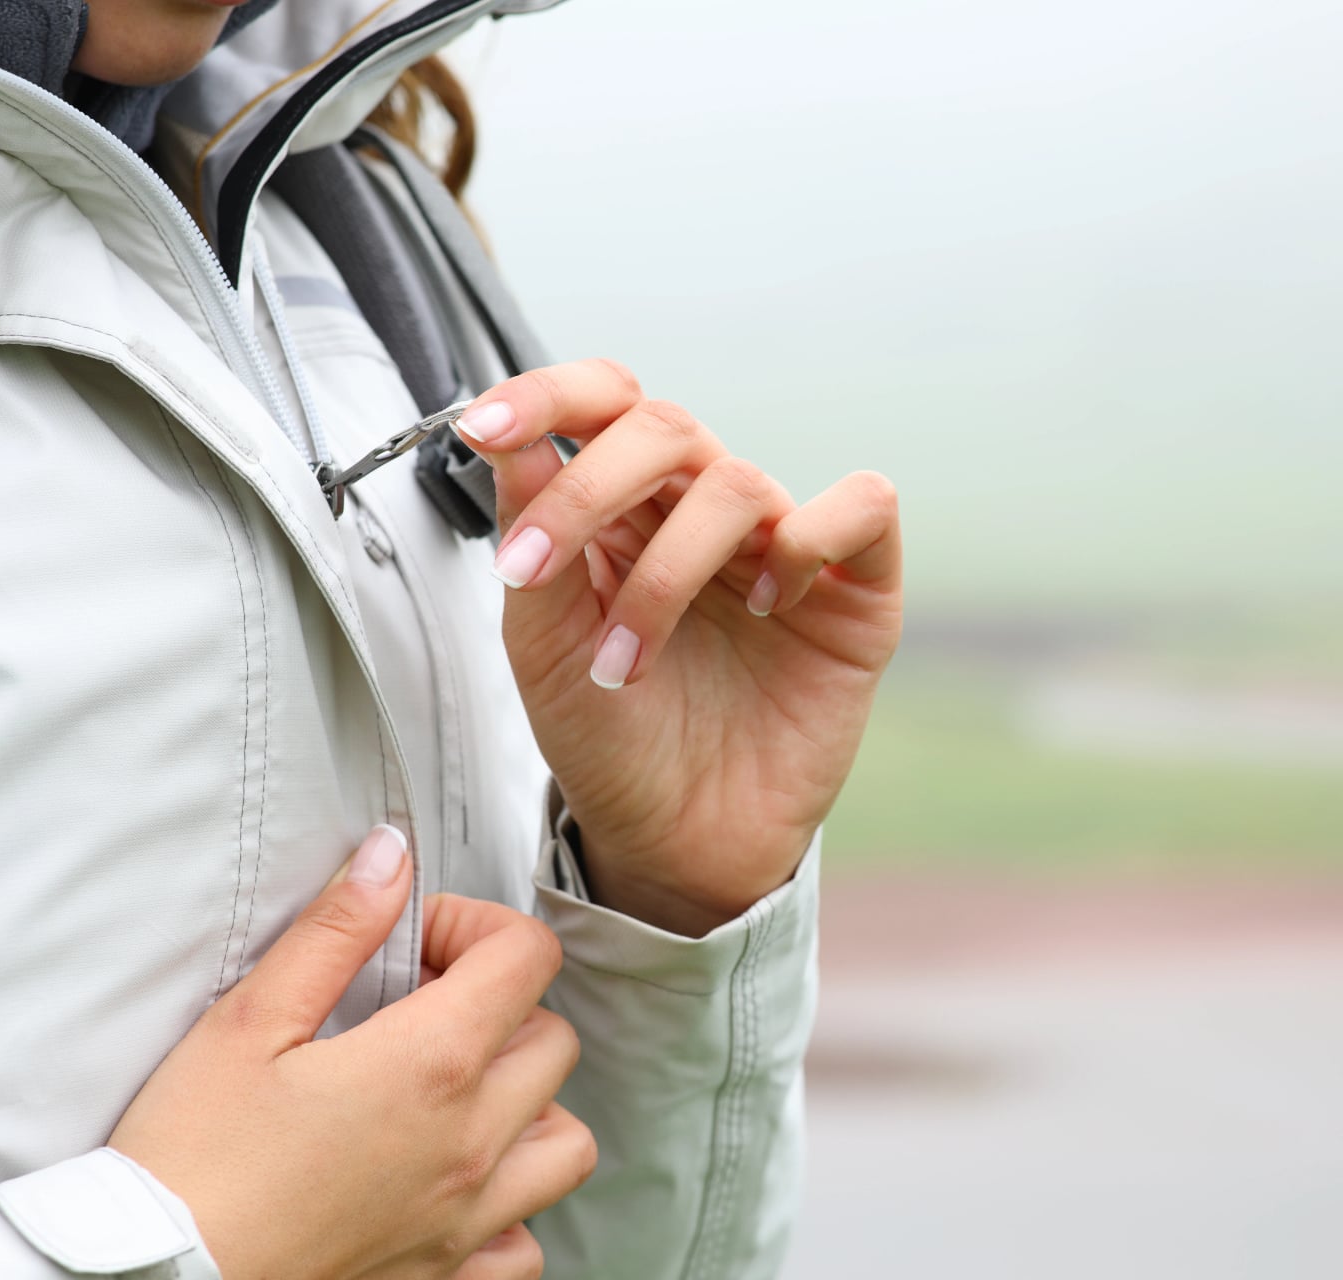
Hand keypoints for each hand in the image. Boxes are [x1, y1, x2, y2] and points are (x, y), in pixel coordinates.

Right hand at [110, 826, 595, 1279]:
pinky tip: (452, 1183)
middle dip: (502, 1003)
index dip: (476, 926)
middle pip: (553, 1040)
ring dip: (527, 1103)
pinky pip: (525, 1242)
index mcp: (430, 1067)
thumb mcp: (247, 1022)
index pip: (527, 957)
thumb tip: (390, 860)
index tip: (418, 942)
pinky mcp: (444, 1275)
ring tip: (454, 1093)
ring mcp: (465, 1218)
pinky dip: (511, 1206)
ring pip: (563, 1141)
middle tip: (422, 1006)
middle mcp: (468, 1144)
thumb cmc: (186, 1164)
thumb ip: (335, 932)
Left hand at [456, 361, 903, 935]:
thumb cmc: (612, 746)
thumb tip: (512, 439)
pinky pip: (862, 507)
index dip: (546, 396)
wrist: (676, 847)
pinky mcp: (857, 592)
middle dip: (587, 488)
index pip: (603, 404)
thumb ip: (531, 540)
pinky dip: (811, 538)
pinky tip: (771, 606)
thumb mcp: (542, 649)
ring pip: (737, 483)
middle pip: (662, 428)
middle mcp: (703, 514)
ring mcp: (782, 547)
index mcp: (626, 510)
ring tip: (629, 662)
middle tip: (536, 571)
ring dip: (666, 573)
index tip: (479, 429)